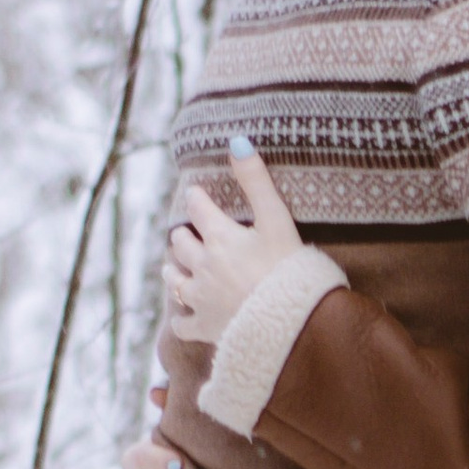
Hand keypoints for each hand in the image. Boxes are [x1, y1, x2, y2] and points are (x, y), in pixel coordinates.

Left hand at [164, 134, 301, 344]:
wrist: (294, 323)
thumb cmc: (290, 270)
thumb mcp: (277, 219)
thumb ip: (257, 181)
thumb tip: (237, 141)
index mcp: (220, 237)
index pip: (198, 209)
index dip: (197, 200)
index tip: (196, 195)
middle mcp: (203, 266)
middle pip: (181, 244)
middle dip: (184, 236)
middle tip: (187, 234)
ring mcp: (201, 299)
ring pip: (175, 281)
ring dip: (174, 272)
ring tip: (174, 269)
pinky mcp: (206, 328)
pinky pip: (183, 325)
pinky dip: (182, 320)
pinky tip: (184, 318)